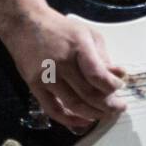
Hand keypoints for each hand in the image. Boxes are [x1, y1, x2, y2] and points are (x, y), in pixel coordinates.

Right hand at [2, 10, 126, 133]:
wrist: (25, 24)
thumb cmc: (60, 29)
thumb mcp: (87, 34)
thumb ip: (103, 56)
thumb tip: (119, 75)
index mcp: (78, 47)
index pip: (97, 75)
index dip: (112, 86)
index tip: (119, 86)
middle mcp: (61, 63)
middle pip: (88, 93)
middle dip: (108, 104)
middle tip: (119, 107)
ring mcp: (46, 77)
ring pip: (73, 105)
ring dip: (93, 114)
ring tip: (105, 114)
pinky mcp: (34, 86)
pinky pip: (53, 110)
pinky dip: (69, 120)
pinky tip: (83, 120)